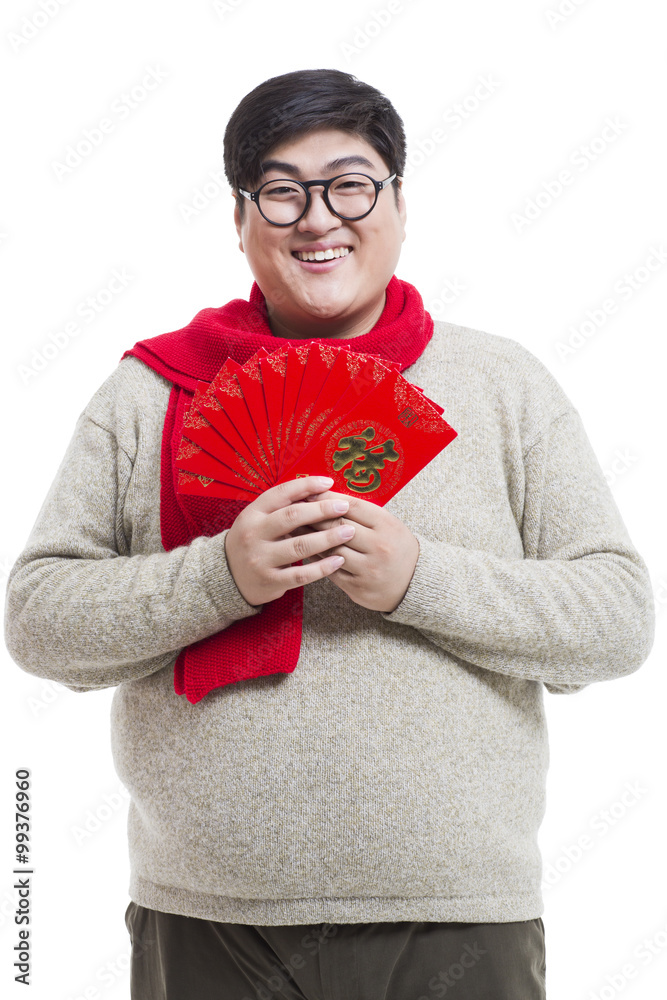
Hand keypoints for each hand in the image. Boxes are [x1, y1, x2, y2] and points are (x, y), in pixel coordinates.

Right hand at [224, 476, 356, 606]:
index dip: (306, 486)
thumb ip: (282, 506)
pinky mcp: (270, 581)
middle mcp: (254, 534)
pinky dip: (322, 567)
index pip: (281, 494)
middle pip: (292, 517)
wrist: (228, 577)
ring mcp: (261, 559)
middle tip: (344, 507)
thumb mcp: (258, 519)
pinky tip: (338, 560)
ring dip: (328, 538)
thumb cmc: (253, 541)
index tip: (328, 482)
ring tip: (348, 531)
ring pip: (299, 546)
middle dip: (322, 510)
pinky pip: (301, 574)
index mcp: (252, 514)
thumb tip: (319, 489)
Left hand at [295, 491, 419, 612]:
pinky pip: (330, 571)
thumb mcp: (386, 523)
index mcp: (386, 525)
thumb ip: (360, 511)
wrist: (415, 582)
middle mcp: (379, 546)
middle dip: (313, 516)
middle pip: (338, 526)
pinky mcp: (358, 588)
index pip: (351, 506)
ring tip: (294, 529)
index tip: (308, 493)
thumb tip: (324, 496)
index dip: (326, 498)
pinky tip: (305, 550)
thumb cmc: (395, 545)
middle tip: (294, 509)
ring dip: (310, 538)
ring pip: (331, 549)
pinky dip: (316, 559)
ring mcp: (368, 569)